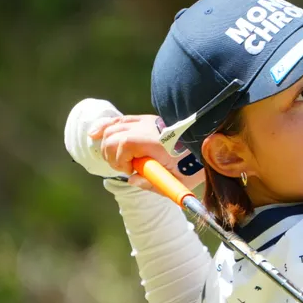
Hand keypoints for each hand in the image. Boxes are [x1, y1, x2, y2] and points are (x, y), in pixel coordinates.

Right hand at [88, 114, 205, 194]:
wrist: (208, 141)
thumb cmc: (195, 163)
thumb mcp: (178, 181)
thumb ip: (153, 183)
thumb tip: (132, 180)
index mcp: (154, 143)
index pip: (122, 147)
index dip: (121, 164)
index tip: (133, 172)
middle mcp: (147, 128)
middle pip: (112, 137)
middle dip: (111, 155)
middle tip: (124, 168)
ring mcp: (146, 121)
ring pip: (113, 127)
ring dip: (106, 143)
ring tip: (112, 157)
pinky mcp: (147, 119)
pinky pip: (120, 119)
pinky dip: (106, 126)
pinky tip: (94, 133)